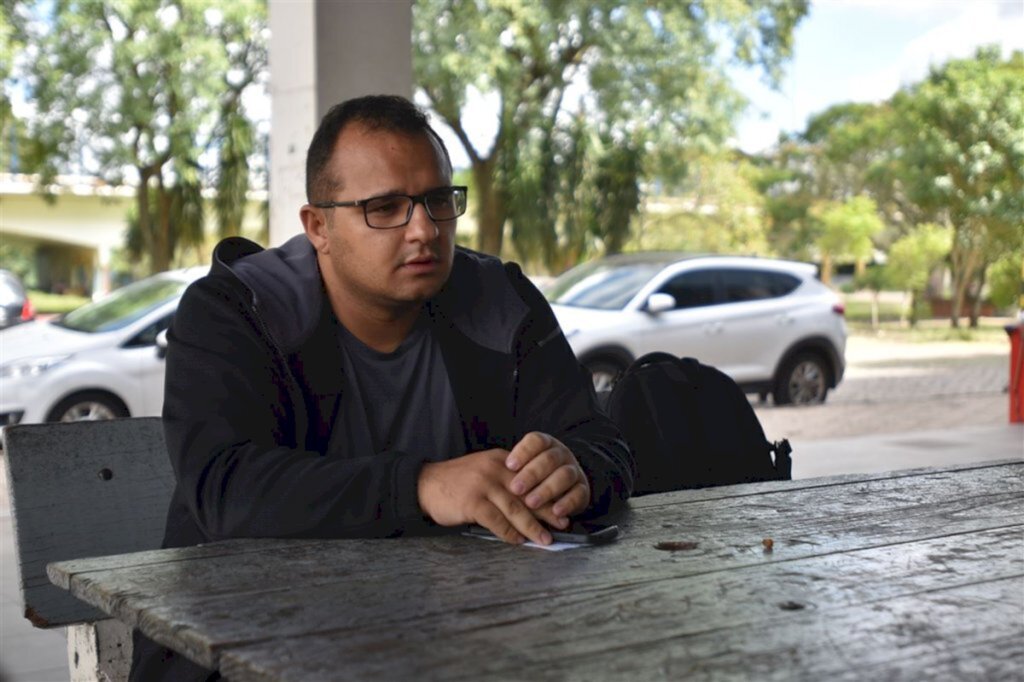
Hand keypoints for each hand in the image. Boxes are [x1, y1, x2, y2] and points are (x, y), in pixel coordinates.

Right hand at [417, 449, 554, 545]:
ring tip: (544, 539)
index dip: (548, 494)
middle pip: (527, 493)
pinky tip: (518, 541)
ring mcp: (483, 485)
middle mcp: (495, 469)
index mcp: (501, 460)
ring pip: (515, 509)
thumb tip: (529, 503)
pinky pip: (497, 521)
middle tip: (562, 524)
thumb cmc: (456, 482)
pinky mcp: (472, 502)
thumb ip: (504, 481)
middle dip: (547, 511)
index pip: (531, 478)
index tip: (562, 508)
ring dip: (532, 526)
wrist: (425, 484)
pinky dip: (509, 533)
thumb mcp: (483, 471)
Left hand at [504, 432, 589, 527]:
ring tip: (531, 502)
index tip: (509, 465)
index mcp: (546, 445)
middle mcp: (561, 455)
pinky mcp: (583, 489)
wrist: (563, 488)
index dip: (523, 452)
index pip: (536, 441)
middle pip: (549, 459)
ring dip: (547, 489)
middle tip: (516, 488)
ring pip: (564, 475)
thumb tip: (491, 477)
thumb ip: (513, 471)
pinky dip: (567, 503)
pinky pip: (578, 494)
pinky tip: (555, 512)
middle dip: (531, 474)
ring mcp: (574, 471)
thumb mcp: (523, 469)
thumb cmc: (534, 478)